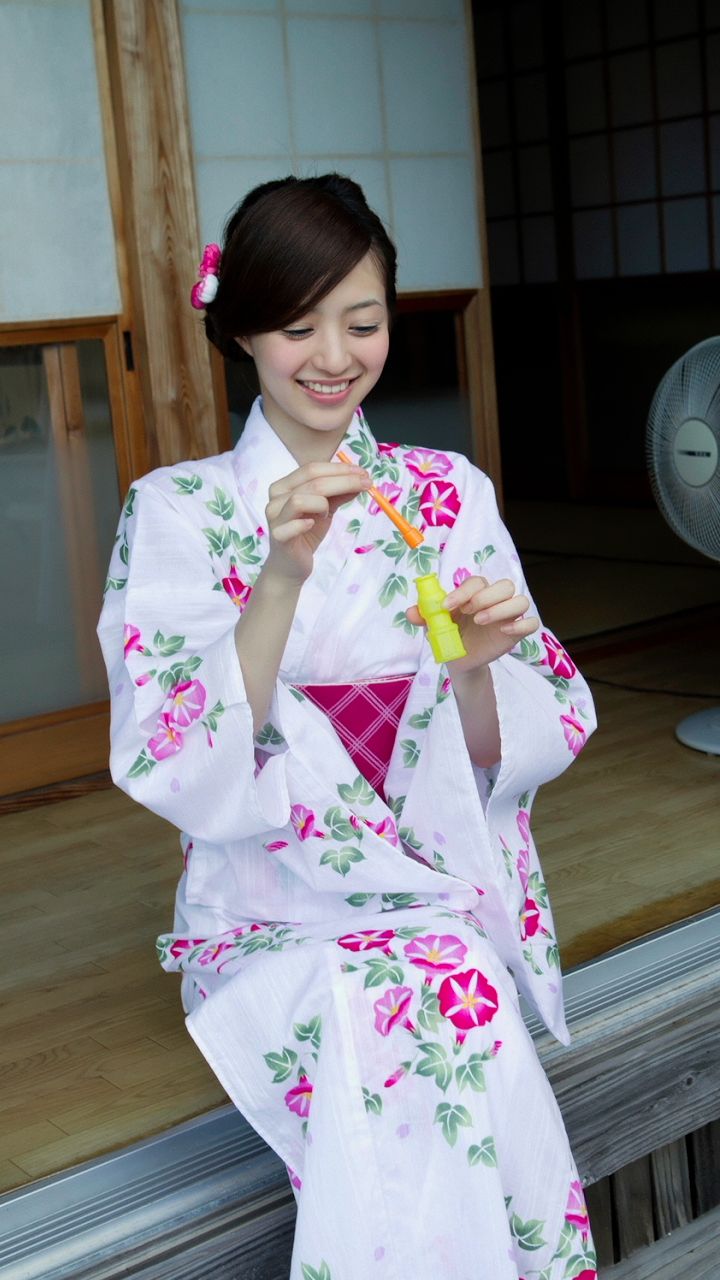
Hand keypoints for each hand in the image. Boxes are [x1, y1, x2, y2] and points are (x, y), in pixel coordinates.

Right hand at [263, 461, 370, 584]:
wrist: (291, 565)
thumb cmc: (306, 534)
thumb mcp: (326, 510)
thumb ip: (339, 494)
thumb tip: (361, 479)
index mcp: (285, 486)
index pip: (312, 469)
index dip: (339, 469)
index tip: (363, 473)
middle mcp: (276, 497)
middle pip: (312, 481)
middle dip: (343, 481)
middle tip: (366, 484)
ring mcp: (275, 517)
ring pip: (300, 499)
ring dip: (322, 504)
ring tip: (326, 514)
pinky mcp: (278, 536)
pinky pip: (292, 525)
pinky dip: (304, 523)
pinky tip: (311, 525)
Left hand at [406, 575, 538, 673]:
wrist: (458, 660)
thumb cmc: (449, 635)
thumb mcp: (434, 626)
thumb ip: (424, 616)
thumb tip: (410, 612)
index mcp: (476, 594)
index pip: (477, 581)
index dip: (463, 590)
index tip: (447, 606)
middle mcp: (495, 601)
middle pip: (505, 585)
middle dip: (487, 596)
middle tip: (469, 611)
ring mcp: (508, 616)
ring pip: (521, 601)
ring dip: (502, 608)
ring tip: (481, 621)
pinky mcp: (516, 633)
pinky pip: (531, 623)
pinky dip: (522, 625)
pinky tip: (504, 631)